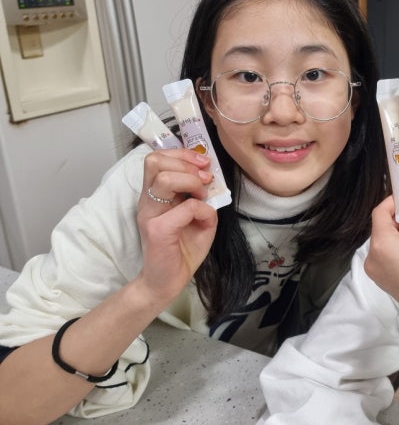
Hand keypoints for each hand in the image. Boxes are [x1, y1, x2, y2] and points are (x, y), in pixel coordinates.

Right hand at [136, 148, 218, 303]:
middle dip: (186, 162)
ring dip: (191, 181)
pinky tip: (204, 219)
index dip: (182, 153)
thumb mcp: (198, 217)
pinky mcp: (157, 230)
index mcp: (154, 194)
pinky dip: (201, 209)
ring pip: (164, 178)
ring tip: (202, 195)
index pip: (157, 158)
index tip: (204, 164)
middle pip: (154, 160)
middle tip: (205, 178)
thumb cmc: (182, 250)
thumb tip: (211, 180)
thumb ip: (202, 198)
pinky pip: (184, 208)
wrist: (167, 282)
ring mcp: (150, 214)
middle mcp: (148, 200)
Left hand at [365, 195, 398, 310]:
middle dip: (398, 219)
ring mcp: (376, 272)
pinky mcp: (384, 282)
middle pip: (380, 229)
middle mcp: (372, 258)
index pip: (379, 213)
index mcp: (380, 244)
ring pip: (383, 243)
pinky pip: (386, 257)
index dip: (393, 202)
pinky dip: (397, 248)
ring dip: (398, 234)